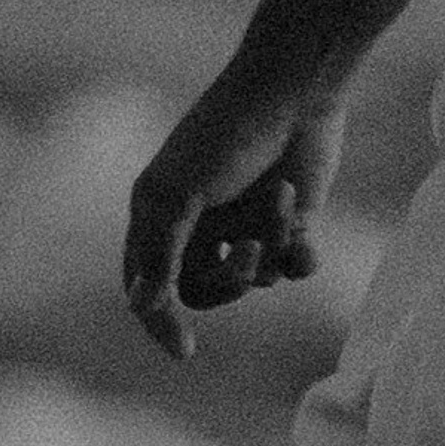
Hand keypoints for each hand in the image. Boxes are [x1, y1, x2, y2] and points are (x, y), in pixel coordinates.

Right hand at [123, 59, 347, 361]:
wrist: (295, 95)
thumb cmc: (228, 135)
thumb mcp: (183, 193)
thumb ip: (162, 251)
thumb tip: (139, 306)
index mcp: (160, 211)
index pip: (149, 283)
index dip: (161, 318)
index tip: (185, 350)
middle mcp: (200, 222)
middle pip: (207, 290)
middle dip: (233, 280)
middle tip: (251, 255)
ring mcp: (245, 224)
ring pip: (257, 278)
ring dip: (273, 248)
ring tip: (282, 203)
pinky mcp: (289, 224)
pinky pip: (292, 267)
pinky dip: (300, 253)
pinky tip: (305, 227)